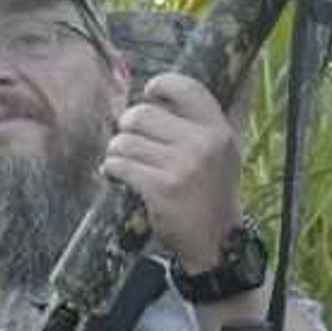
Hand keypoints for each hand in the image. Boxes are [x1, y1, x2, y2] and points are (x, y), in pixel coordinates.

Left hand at [106, 73, 240, 272]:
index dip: (159, 86)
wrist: (215, 244)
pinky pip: (120, 164)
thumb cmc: (209, 195)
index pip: (185, 87)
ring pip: (125, 139)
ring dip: (117, 151)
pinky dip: (112, 169)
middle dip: (128, 126)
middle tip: (130, 141)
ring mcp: (183, 166)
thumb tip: (149, 98)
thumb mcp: (219, 155)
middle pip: (143, 113)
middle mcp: (204, 144)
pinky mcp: (161, 188)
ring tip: (124, 162)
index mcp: (219, 131)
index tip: (149, 96)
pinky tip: (117, 176)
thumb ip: (194, 126)